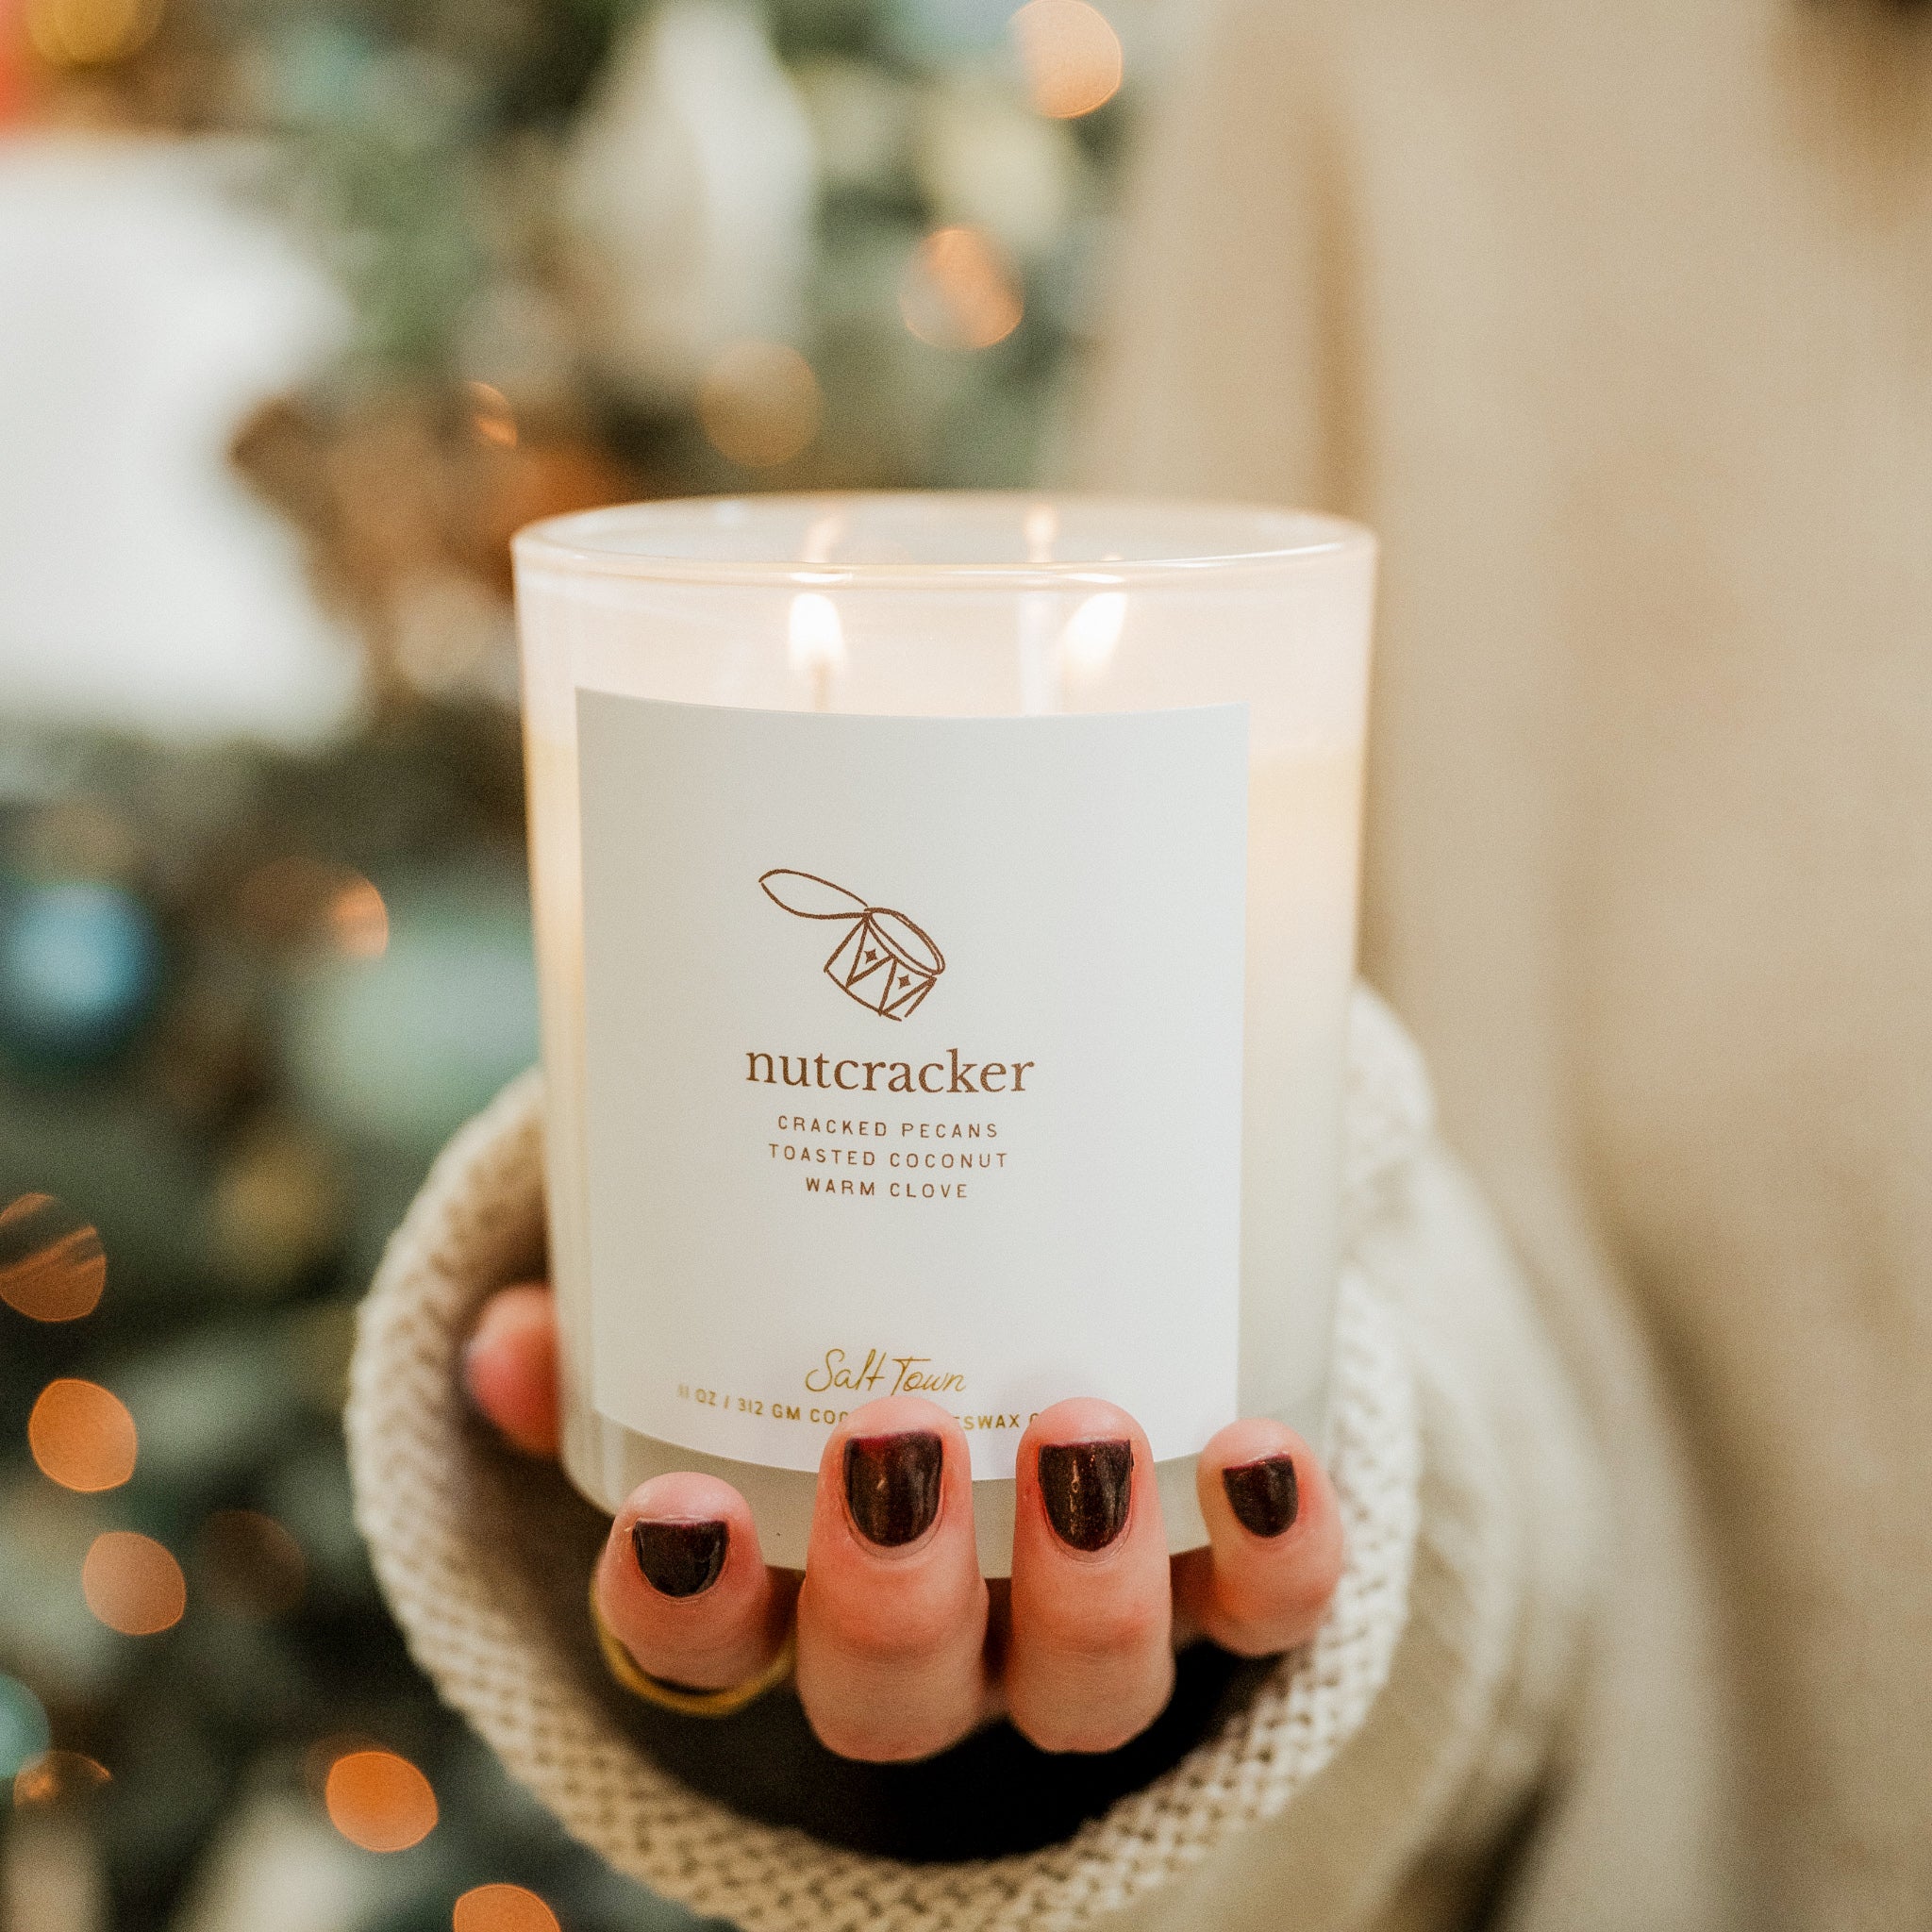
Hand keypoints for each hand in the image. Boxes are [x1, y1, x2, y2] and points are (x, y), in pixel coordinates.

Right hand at [463, 1284, 1342, 1760]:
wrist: (1049, 1334)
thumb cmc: (848, 1324)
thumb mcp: (718, 1320)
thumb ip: (619, 1326)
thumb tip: (514, 1342)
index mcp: (788, 1581)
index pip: (699, 1646)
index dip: (682, 1603)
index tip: (678, 1505)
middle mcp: (932, 1633)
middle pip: (894, 1696)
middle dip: (891, 1593)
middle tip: (896, 1435)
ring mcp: (1074, 1620)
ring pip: (1079, 1686)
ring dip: (1084, 1586)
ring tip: (1083, 1430)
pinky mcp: (1219, 1580)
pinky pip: (1263, 1617)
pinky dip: (1275, 1557)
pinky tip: (1266, 1455)